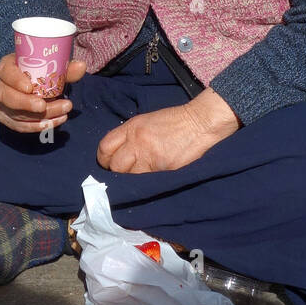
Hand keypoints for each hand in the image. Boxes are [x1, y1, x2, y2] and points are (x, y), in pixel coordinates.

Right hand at [0, 54, 86, 133]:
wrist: (28, 81)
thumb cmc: (36, 70)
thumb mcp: (46, 65)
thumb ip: (63, 67)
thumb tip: (82, 66)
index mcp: (6, 68)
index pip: (6, 73)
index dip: (16, 80)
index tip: (30, 87)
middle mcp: (0, 87)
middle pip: (8, 97)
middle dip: (27, 104)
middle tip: (44, 106)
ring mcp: (2, 106)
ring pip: (17, 115)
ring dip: (41, 116)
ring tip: (63, 112)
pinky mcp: (8, 119)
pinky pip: (22, 126)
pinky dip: (39, 126)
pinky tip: (57, 121)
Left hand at [97, 90, 240, 173]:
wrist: (200, 123)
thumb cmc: (175, 121)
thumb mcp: (147, 122)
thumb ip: (131, 136)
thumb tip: (119, 155)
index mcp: (132, 127)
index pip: (105, 147)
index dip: (105, 159)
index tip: (110, 164)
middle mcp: (137, 141)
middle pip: (115, 166)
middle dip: (118, 173)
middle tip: (126, 173)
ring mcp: (150, 156)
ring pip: (130, 178)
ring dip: (134, 180)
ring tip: (142, 176)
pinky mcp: (163, 169)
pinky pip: (148, 182)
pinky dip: (148, 183)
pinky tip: (154, 178)